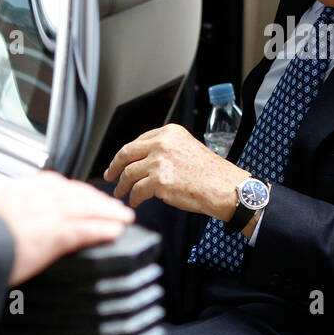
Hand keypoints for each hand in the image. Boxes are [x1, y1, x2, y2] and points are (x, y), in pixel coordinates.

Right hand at [0, 170, 134, 285]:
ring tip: (123, 217)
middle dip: (98, 199)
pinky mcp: (50, 236)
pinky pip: (85, 230)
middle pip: (76, 194)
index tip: (83, 194)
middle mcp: (34, 196)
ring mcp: (44, 214)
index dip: (73, 190)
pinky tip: (115, 231)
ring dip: (108, 212)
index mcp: (16, 189)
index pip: (53, 184)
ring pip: (87, 209)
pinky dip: (103, 229)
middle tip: (113, 205)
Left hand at [103, 124, 248, 219]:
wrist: (223, 187)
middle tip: (110, 176)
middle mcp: (162, 143)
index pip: (138, 141)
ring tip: (121, 192)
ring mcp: (159, 162)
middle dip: (115, 167)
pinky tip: (136, 201)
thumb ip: (164, 150)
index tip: (119, 162)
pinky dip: (134, 198)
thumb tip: (140, 161)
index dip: (126, 154)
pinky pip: (137, 191)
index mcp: (169, 132)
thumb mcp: (186, 148)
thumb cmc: (209, 173)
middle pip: (126, 154)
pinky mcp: (159, 181)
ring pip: (129, 174)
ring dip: (122, 185)